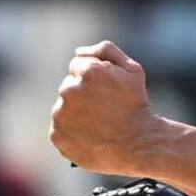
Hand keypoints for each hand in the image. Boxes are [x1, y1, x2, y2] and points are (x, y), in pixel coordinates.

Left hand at [50, 40, 161, 175]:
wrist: (138, 145)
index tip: (105, 89)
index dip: (93, 76)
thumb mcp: (132, 70)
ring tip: (97, 123)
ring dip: (75, 111)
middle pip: (69, 85)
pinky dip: (71, 131)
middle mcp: (69, 91)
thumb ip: (105, 51)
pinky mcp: (57, 136)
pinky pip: (60, 128)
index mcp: (87, 71)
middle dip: (82, 93)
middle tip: (103, 107)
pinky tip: (89, 135)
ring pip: (63, 107)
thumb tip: (79, 51)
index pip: (77, 64)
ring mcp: (61, 115)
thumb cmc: (136, 105)